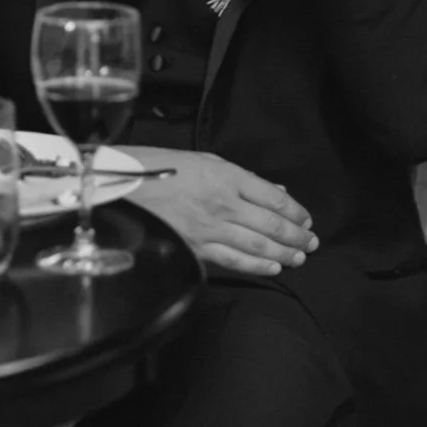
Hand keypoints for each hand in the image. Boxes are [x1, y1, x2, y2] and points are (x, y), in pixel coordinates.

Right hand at [120, 147, 317, 275]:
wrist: (115, 186)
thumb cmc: (154, 166)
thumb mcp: (200, 159)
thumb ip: (239, 177)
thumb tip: (273, 191)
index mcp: (225, 175)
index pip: (273, 197)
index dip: (295, 211)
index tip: (306, 219)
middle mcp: (222, 203)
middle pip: (271, 225)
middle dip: (297, 236)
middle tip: (311, 243)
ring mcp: (209, 229)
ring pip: (258, 246)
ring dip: (284, 253)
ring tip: (300, 257)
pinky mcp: (195, 248)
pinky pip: (233, 261)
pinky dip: (257, 267)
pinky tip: (273, 268)